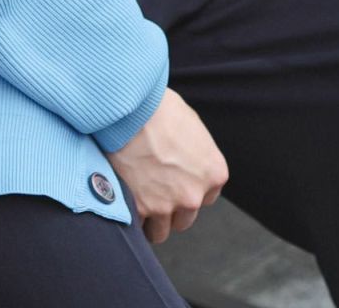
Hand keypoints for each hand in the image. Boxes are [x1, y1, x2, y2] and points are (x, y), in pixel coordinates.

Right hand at [104, 87, 228, 244]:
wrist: (131, 108)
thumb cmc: (160, 107)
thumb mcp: (191, 125)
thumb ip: (196, 152)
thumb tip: (188, 159)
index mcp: (213, 173)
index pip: (207, 197)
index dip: (188, 188)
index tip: (175, 180)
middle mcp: (194, 194)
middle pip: (185, 218)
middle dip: (171, 206)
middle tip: (154, 186)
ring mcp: (168, 204)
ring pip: (161, 231)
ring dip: (151, 219)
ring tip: (137, 198)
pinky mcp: (141, 207)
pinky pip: (138, 225)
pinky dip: (131, 215)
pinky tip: (124, 199)